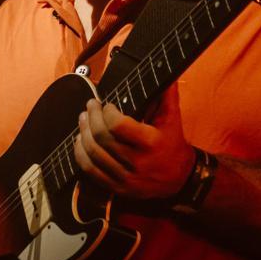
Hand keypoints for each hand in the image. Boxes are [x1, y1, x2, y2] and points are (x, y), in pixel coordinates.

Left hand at [73, 86, 194, 199]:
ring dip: (83, 133)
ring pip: (93, 154)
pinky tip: (80, 141)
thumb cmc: (173, 144)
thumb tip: (166, 72)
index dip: (107, 112)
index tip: (107, 105)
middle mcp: (137, 162)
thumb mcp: (173, 119)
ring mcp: (126, 177)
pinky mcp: (117, 187)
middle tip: (90, 106)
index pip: (118, 126)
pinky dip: (80, 154)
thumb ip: (167, 95)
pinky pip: (91, 171)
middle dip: (91, 118)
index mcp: (151, 142)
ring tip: (82, 119)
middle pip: (102, 138)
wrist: (180, 180)